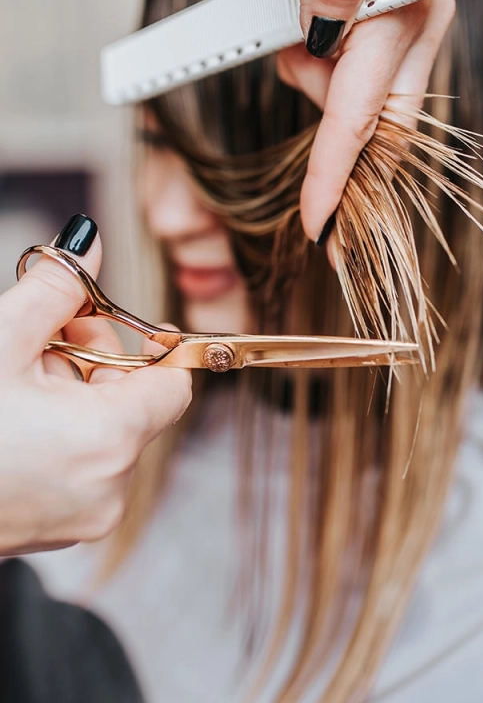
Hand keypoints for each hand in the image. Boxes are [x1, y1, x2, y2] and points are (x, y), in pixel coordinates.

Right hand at [0, 216, 191, 554]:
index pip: (174, 387)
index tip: (141, 324)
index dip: (159, 348)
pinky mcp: (52, 530)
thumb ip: (54, 289)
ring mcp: (81, 517)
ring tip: (18, 373)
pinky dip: (62, 434)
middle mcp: (108, 489)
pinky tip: (15, 414)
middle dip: (100, 360)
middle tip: (55, 330)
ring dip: (74, 395)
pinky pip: (81, 467)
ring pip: (106, 435)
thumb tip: (88, 244)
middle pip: (136, 405)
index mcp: (109, 442)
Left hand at [252, 0, 455, 243]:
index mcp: (407, 2)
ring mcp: (405, 24)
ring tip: (291, 43)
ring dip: (320, 96)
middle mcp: (416, 19)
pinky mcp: (385, 24)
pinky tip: (305, 45)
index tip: (319, 226)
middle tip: (314, 193)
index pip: (366, 112)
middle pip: (382, 126)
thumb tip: (334, 30)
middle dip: (342, 161)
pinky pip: (361, 82)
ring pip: (368, 105)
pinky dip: (326, 83)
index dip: (338, 174)